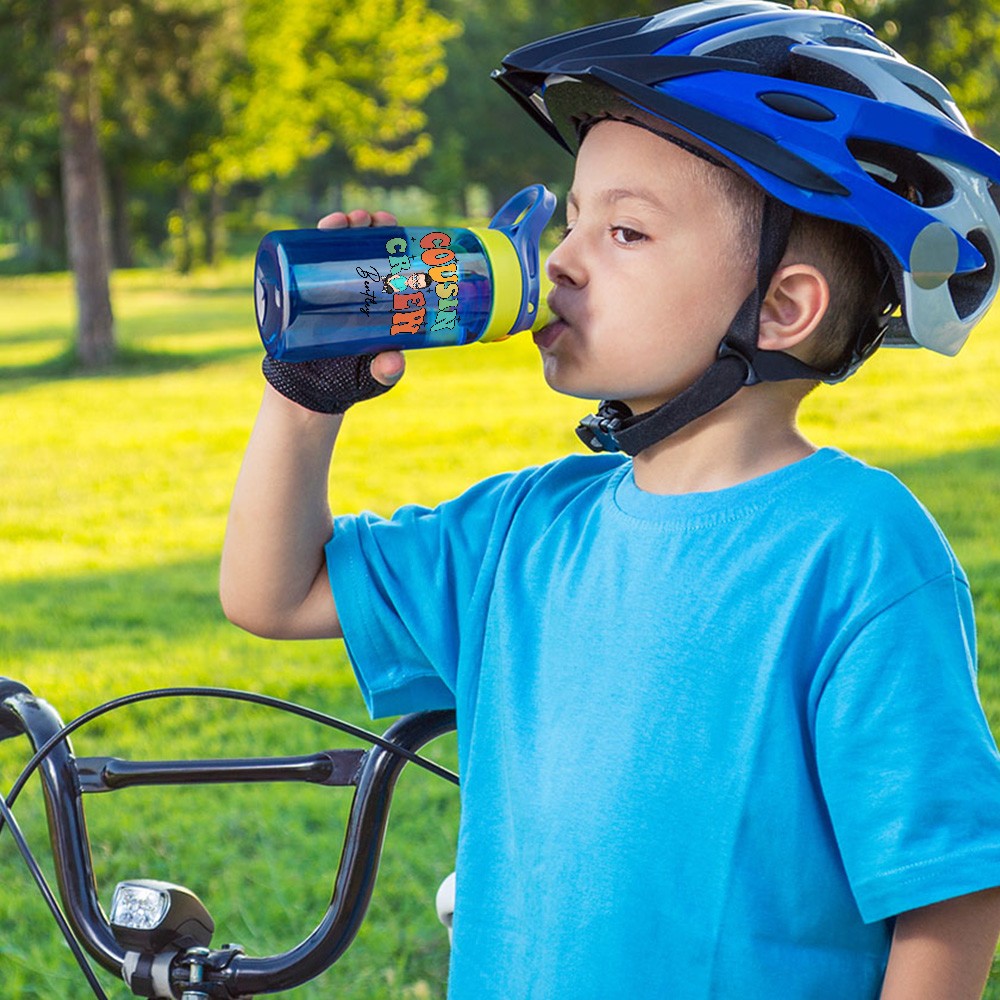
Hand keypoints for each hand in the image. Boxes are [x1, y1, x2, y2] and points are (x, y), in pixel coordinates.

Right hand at [262, 208, 406, 413]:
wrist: (307, 392)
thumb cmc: (348, 383)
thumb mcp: (372, 378)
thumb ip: (385, 372)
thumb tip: (394, 362)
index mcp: (381, 304)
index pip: (391, 265)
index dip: (396, 244)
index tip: (400, 231)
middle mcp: (356, 290)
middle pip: (365, 248)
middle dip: (370, 227)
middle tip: (374, 220)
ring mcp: (327, 289)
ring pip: (336, 248)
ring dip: (342, 226)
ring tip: (346, 220)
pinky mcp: (302, 292)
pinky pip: (308, 262)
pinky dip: (313, 241)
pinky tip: (324, 227)